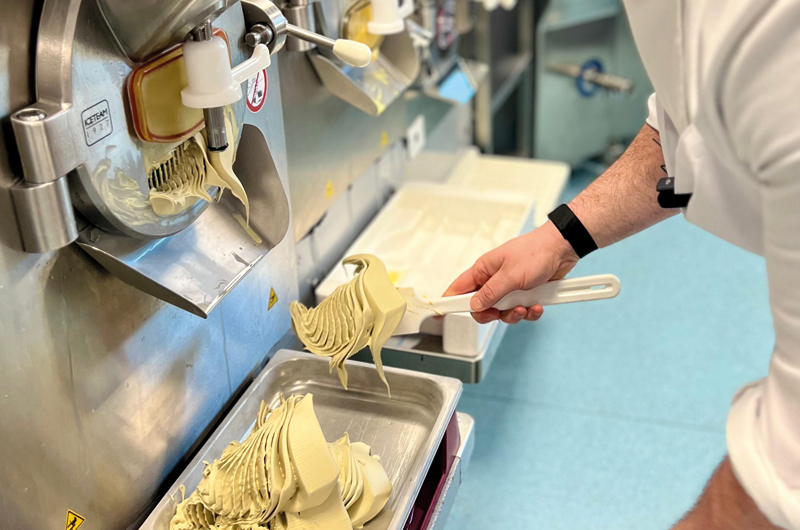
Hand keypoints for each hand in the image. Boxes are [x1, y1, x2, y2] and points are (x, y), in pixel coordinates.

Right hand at [443, 221, 578, 323]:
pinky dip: (529, 312)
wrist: (562, 249)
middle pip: (481, 306)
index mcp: (484, 270)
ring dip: (514, 314)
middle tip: (498, 313)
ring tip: (525, 307)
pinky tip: (537, 305)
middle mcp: (494, 279)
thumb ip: (490, 293)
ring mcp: (510, 288)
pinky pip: (521, 311)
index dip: (450, 301)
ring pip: (502, 312)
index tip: (442, 313)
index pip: (459, 288)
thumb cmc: (536, 252)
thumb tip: (474, 305)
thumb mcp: (510, 275)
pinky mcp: (525, 294)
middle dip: (491, 314)